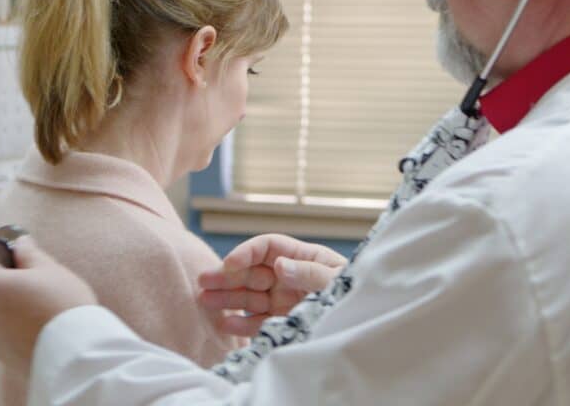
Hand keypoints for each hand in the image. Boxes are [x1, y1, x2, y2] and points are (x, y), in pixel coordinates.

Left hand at [0, 236, 96, 374]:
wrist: (73, 351)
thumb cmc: (62, 306)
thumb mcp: (50, 270)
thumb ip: (29, 253)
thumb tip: (20, 242)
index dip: (1, 251)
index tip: (18, 253)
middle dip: (5, 277)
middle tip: (35, 277)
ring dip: (8, 300)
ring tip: (38, 302)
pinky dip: (11, 320)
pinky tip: (35, 321)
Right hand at [198, 234, 346, 336]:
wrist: (365, 317)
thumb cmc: (356, 290)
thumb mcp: (338, 278)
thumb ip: (310, 272)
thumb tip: (278, 264)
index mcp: (303, 257)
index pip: (268, 247)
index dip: (247, 252)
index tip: (230, 263)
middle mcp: (289, 276)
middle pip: (252, 271)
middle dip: (227, 275)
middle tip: (204, 280)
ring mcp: (284, 299)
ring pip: (249, 295)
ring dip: (227, 297)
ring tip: (204, 300)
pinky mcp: (283, 321)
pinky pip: (258, 321)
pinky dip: (241, 323)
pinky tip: (224, 322)